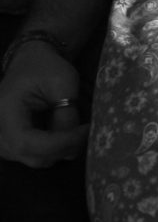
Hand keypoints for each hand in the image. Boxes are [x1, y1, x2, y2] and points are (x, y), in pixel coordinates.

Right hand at [0, 42, 88, 166]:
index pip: (27, 142)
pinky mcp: (15, 143)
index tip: (85, 131)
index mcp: (5, 111)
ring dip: (61, 150)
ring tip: (80, 131)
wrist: (30, 62)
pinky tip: (70, 135)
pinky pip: (36, 155)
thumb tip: (72, 140)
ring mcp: (5, 140)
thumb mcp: (62, 82)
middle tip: (87, 131)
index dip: (59, 143)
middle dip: (64, 148)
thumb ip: (66, 113)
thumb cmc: (45, 67)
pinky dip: (56, 149)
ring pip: (36, 159)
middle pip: (32, 156)